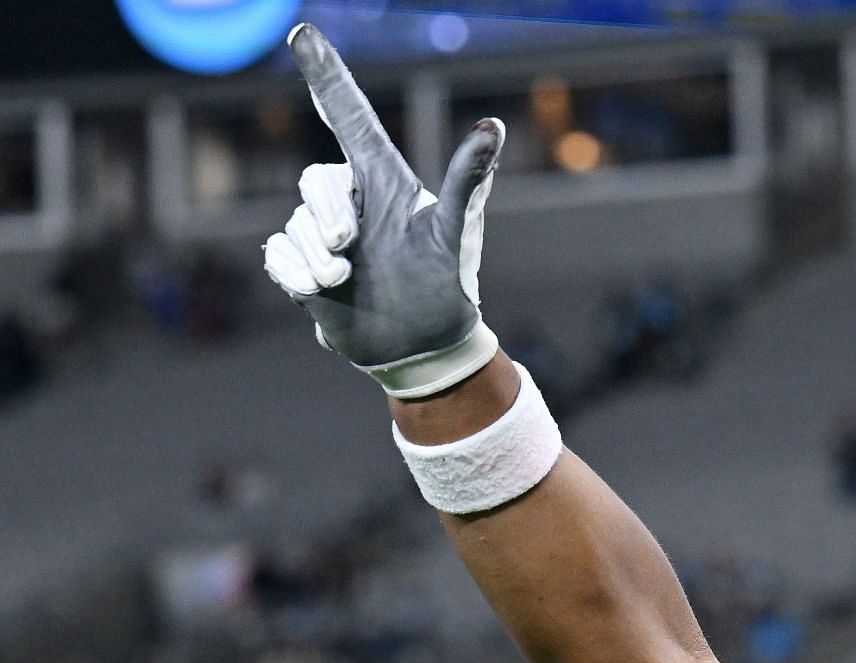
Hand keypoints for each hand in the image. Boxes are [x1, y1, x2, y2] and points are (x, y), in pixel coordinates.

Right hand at [264, 24, 504, 396]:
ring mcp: (324, 235)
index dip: (326, 75)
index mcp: (385, 181)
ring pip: (293, 224)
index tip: (303, 34)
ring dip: (317, 256)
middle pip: (313, 180)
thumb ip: (467, 180)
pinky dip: (296, 273)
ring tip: (347, 281)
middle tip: (352, 245)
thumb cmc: (445, 286)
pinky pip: (276, 254)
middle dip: (328, 213)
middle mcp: (352, 200)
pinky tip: (323, 291)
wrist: (422, 348)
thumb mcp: (455, 232)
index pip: (349, 116)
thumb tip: (492, 127)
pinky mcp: (303, 267)